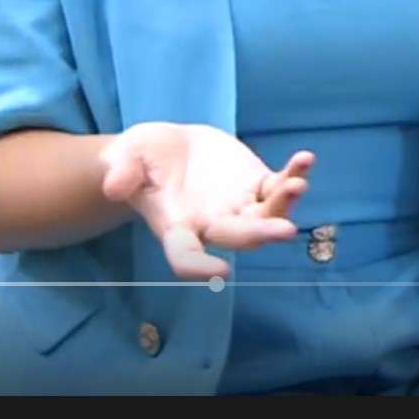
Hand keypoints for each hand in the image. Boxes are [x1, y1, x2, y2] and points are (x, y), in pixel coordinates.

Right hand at [99, 122, 313, 280]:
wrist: (169, 148)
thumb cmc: (142, 158)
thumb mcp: (125, 155)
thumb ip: (121, 171)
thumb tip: (113, 187)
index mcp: (176, 228)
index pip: (186, 257)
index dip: (201, 267)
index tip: (221, 270)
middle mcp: (212, 225)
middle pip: (239, 237)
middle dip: (261, 233)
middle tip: (285, 230)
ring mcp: (240, 207)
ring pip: (266, 214)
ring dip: (284, 203)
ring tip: (296, 183)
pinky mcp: (257, 185)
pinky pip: (279, 186)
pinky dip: (293, 175)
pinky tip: (305, 159)